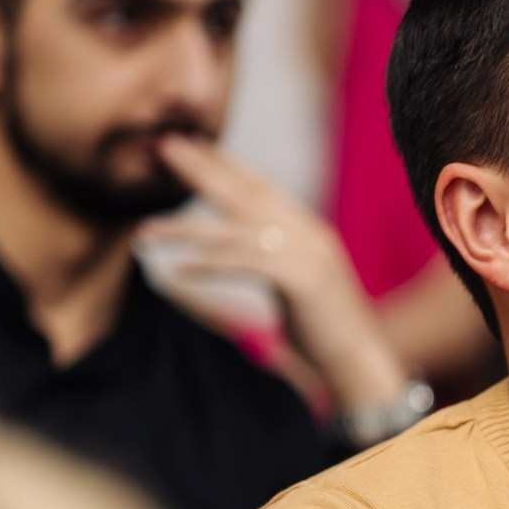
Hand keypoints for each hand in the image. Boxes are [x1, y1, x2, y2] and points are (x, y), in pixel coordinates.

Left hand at [146, 135, 408, 409]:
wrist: (363, 361)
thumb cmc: (328, 333)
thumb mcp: (300, 288)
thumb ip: (276, 264)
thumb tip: (248, 258)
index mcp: (308, 230)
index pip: (260, 186)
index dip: (223, 164)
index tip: (188, 148)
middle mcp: (307, 233)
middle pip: (244, 193)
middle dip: (202, 169)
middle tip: (164, 147)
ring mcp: (306, 253)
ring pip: (233, 230)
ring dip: (184, 229)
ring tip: (145, 231)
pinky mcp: (300, 279)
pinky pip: (243, 265)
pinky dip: (209, 265)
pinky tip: (178, 271)